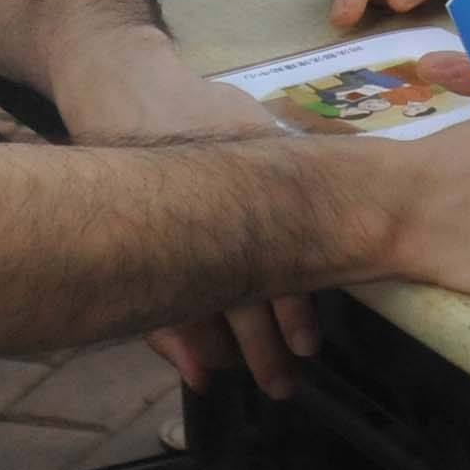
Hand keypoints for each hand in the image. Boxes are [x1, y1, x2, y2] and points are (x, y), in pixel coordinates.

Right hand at [52, 36, 325, 395]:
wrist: (117, 81)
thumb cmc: (193, 101)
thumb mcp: (250, 120)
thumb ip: (291, 159)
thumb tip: (351, 177)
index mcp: (246, 186)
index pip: (281, 256)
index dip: (295, 308)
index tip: (310, 346)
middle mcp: (207, 214)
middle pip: (240, 293)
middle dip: (261, 348)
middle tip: (284, 387)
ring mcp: (164, 230)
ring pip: (194, 306)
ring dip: (218, 350)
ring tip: (237, 381)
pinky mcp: (130, 239)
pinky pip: (152, 300)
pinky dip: (172, 340)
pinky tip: (194, 370)